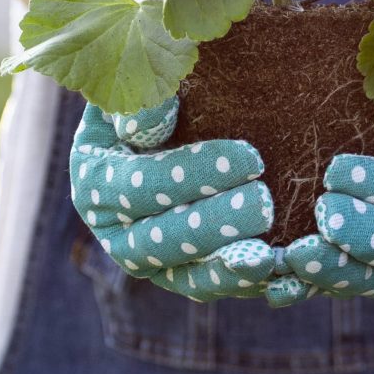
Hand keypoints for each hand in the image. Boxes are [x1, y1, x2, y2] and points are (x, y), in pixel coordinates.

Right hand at [68, 94, 282, 300]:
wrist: (161, 124)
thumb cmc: (151, 95)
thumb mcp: (135, 87)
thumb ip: (142, 99)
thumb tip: (159, 110)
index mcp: (93, 180)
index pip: (141, 184)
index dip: (193, 174)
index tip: (249, 158)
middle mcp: (112, 230)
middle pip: (158, 241)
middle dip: (212, 226)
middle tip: (264, 205)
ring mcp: (146, 260)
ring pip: (183, 277)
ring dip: (225, 271)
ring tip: (269, 258)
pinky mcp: (178, 275)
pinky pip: (209, 287)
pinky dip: (242, 283)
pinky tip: (280, 275)